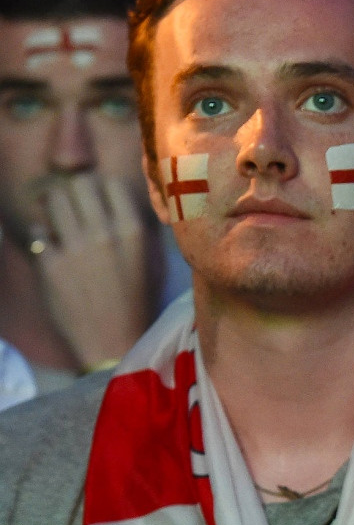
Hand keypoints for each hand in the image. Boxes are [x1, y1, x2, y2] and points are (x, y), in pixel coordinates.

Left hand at [29, 174, 153, 369]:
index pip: (109, 184)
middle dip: (74, 191)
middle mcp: (104, 233)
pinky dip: (43, 234)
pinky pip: (39, 230)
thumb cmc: (134, 300)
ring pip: (55, 200)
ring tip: (60, 222)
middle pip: (79, 184)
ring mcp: (75, 247)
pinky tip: (53, 248)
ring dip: (55, 206)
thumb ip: (128, 226)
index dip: (99, 188)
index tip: (95, 198)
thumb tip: (106, 196)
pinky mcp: (50, 263)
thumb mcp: (144, 258)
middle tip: (74, 206)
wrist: (113, 340)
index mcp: (132, 231)